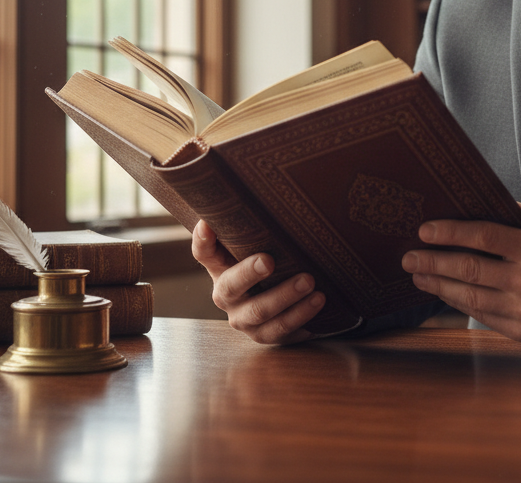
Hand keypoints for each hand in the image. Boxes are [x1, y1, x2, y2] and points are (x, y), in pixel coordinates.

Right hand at [191, 220, 325, 344]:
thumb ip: (259, 225)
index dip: (202, 240)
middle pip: (231, 287)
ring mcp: (244, 319)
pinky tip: (318, 304)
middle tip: (269, 260)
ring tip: (311, 283)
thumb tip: (270, 184)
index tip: (207, 223)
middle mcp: (227, 296)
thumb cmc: (274, 262)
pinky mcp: (265, 336)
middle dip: (249, 273)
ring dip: (286, 297)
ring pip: (260, 312)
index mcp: (221, 268)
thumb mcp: (262, 246)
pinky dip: (301, 318)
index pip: (204, 253)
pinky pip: (281, 331)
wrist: (286, 303)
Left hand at [400, 204, 520, 346]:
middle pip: (469, 269)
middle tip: (409, 256)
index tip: (425, 230)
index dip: (450, 233)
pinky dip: (460, 304)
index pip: (484, 237)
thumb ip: (518, 214)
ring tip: (418, 276)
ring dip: (439, 286)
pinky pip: (483, 316)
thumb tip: (478, 202)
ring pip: (470, 297)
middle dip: (433, 262)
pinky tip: (445, 293)